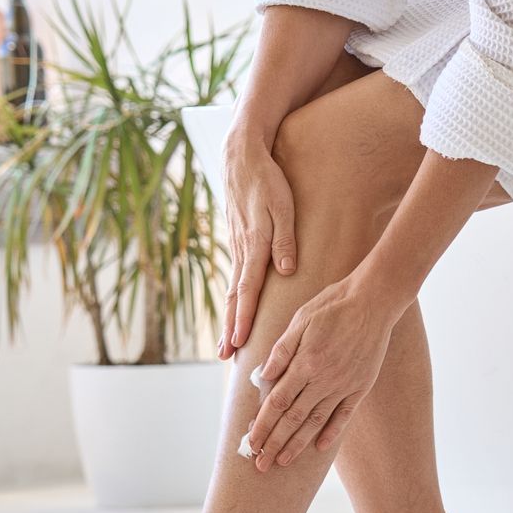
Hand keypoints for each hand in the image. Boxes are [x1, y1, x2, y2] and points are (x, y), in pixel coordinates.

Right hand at [218, 131, 297, 359]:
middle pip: (234, 298)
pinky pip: (234, 277)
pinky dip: (233, 299)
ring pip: (232, 290)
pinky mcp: (238, 241)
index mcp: (253, 245)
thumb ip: (285, 239)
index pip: (247, 290)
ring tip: (226, 343)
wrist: (240, 155)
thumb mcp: (282, 206)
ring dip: (229, 318)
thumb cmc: (267, 179)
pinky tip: (234, 311)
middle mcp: (241, 250)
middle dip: (230, 328)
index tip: (241, 342)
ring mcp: (237, 246)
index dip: (244, 317)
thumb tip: (286, 270)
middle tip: (225, 356)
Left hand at [245, 273, 406, 470]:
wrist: (374, 301)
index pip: (277, 402)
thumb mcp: (300, 319)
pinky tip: (320, 447)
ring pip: (316, 421)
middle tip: (261, 465)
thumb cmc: (332, 305)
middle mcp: (324, 379)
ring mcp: (344, 384)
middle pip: (293, 418)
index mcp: (305, 363)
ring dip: (298, 444)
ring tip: (283, 461)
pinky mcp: (361, 386)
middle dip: (274, 443)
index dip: (262, 425)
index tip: (251, 442)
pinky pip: (345, 415)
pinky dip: (332, 432)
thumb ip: (281, 350)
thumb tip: (262, 376)